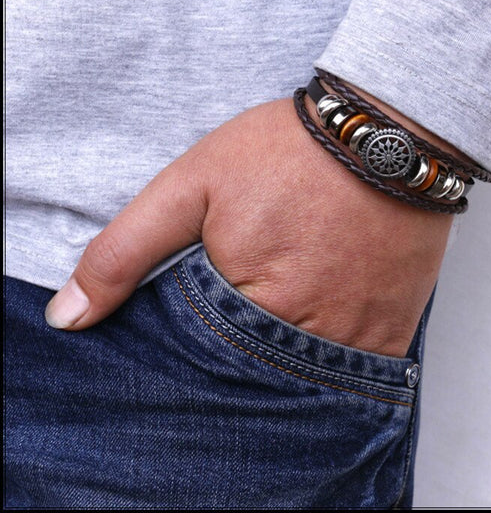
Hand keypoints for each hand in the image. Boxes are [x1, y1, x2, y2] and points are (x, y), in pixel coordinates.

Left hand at [45, 96, 453, 357]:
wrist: (384, 133)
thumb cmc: (287, 154)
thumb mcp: (190, 186)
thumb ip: (124, 252)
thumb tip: (68, 318)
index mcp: (246, 305)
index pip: (197, 365)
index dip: (193, 341)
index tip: (212, 302)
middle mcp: (305, 335)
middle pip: (252, 378)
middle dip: (239, 356)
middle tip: (256, 298)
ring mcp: (356, 338)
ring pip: (303, 384)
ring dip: (286, 362)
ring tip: (290, 308)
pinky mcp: (394, 331)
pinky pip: (355, 375)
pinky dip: (332, 363)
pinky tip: (323, 319)